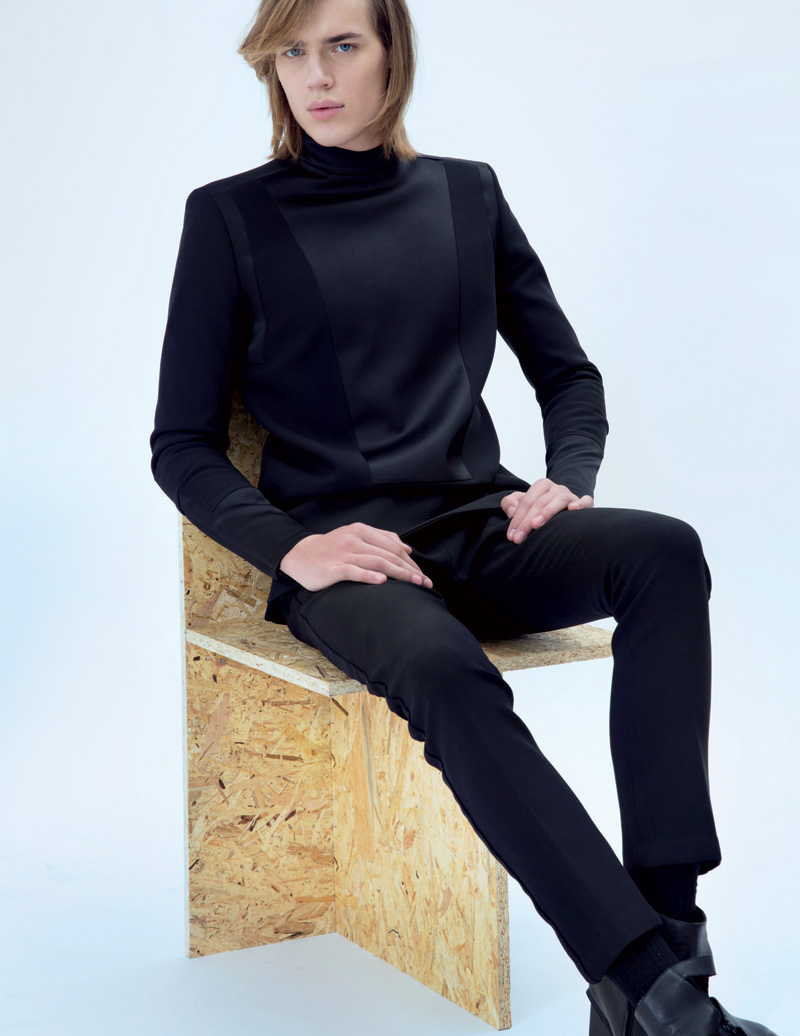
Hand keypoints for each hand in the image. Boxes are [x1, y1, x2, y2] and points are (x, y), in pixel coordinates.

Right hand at [278, 522, 433, 592]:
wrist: (300, 555)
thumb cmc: (332, 549)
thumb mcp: (355, 537)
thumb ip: (381, 540)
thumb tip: (407, 549)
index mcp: (361, 530)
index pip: (393, 546)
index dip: (411, 562)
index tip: (423, 576)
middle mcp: (354, 539)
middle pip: (389, 555)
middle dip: (410, 570)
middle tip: (425, 584)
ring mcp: (343, 553)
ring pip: (376, 562)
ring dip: (398, 574)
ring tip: (414, 584)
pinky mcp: (332, 568)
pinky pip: (354, 571)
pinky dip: (369, 575)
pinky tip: (382, 581)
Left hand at [501, 478, 593, 543]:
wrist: (564, 507)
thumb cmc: (540, 508)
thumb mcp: (523, 503)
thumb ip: (510, 503)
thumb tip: (512, 511)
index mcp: (542, 486)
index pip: (527, 501)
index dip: (517, 518)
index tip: (511, 536)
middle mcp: (557, 488)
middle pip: (540, 502)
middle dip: (527, 522)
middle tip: (518, 538)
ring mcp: (571, 495)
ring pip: (559, 500)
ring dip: (547, 512)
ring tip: (536, 525)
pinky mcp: (585, 503)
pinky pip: (585, 500)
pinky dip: (580, 503)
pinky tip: (573, 509)